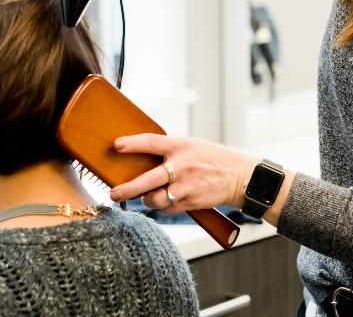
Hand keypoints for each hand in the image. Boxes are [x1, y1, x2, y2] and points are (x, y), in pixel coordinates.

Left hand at [107, 134, 255, 214]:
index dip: (132, 144)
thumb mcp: (191, 145)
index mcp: (181, 146)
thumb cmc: (211, 159)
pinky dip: (164, 206)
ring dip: (147, 200)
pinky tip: (169, 200)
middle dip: (128, 189)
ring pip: (156, 199)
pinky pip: (168, 209)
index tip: (116, 145)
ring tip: (147, 196)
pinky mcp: (191, 202)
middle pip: (148, 180)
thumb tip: (139, 158)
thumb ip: (169, 150)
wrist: (239, 177)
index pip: (152, 142)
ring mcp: (187, 186)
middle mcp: (183, 166)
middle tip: (113, 193)